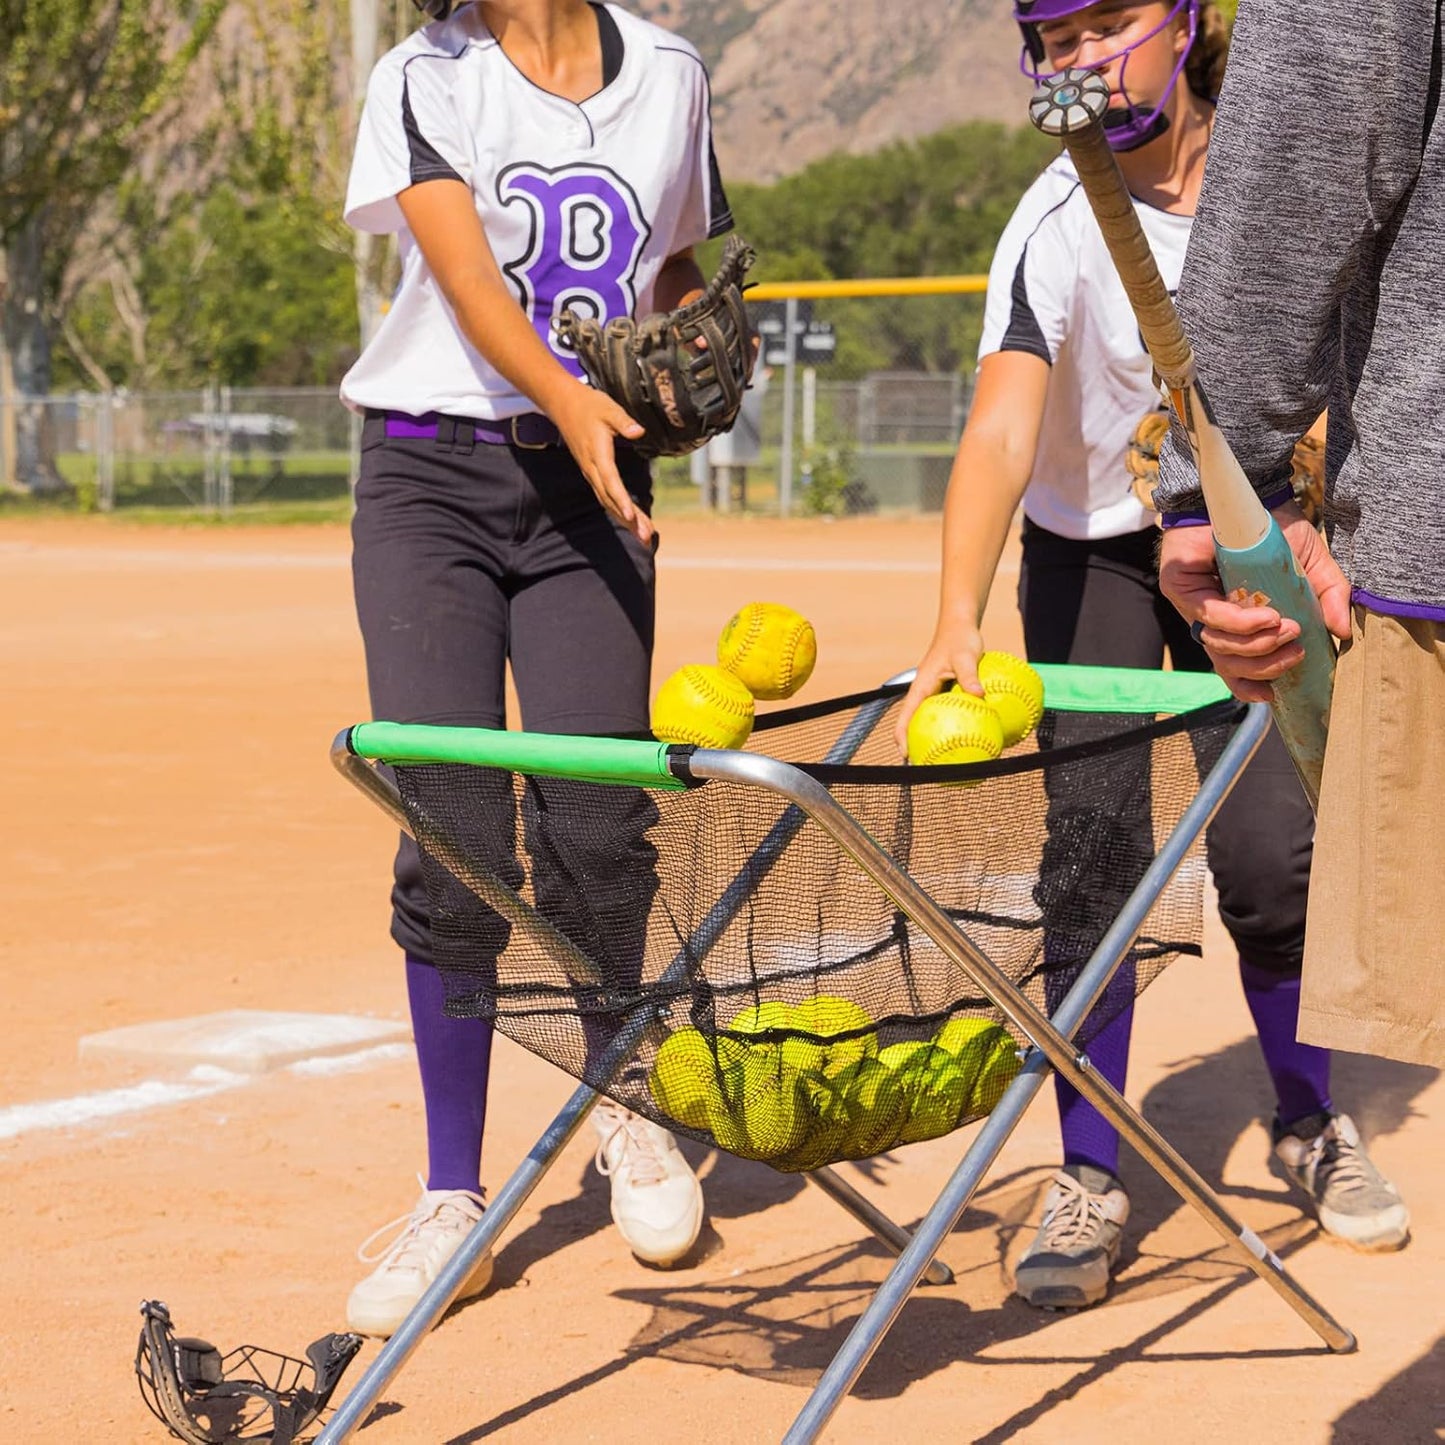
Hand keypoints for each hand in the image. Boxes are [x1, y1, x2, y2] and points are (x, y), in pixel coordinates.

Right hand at [549, 383, 652, 544]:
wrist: (563, 405)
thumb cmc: (589, 405)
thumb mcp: (608, 408)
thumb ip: (623, 421)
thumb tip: (638, 431)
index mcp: (597, 454)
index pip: (610, 481)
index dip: (621, 499)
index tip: (630, 516)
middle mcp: (592, 469)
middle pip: (611, 499)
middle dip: (629, 520)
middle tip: (646, 537)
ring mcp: (591, 473)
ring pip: (608, 502)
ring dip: (626, 520)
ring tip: (645, 537)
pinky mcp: (593, 474)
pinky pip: (606, 497)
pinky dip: (619, 511)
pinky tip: (632, 522)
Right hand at [894, 618, 985, 756]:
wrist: (960, 626)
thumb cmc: (960, 639)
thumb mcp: (965, 656)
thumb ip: (970, 676)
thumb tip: (979, 695)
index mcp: (921, 687)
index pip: (905, 717)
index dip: (902, 738)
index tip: (906, 757)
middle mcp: (925, 694)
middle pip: (914, 725)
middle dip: (916, 747)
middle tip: (927, 767)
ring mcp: (935, 694)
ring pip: (931, 722)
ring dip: (935, 740)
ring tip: (947, 760)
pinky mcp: (947, 693)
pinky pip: (948, 714)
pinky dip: (954, 727)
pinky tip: (971, 737)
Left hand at [1158, 502, 1350, 702]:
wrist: (1247, 491)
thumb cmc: (1273, 528)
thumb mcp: (1311, 564)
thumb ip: (1329, 596)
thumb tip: (1343, 635)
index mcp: (1237, 621)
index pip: (1233, 667)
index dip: (1250, 685)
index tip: (1275, 693)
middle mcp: (1212, 618)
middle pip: (1228, 663)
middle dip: (1266, 665)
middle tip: (1296, 650)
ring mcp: (1193, 604)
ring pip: (1218, 645)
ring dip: (1256, 645)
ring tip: (1285, 628)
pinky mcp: (1179, 587)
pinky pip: (1209, 616)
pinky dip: (1240, 622)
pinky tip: (1266, 617)